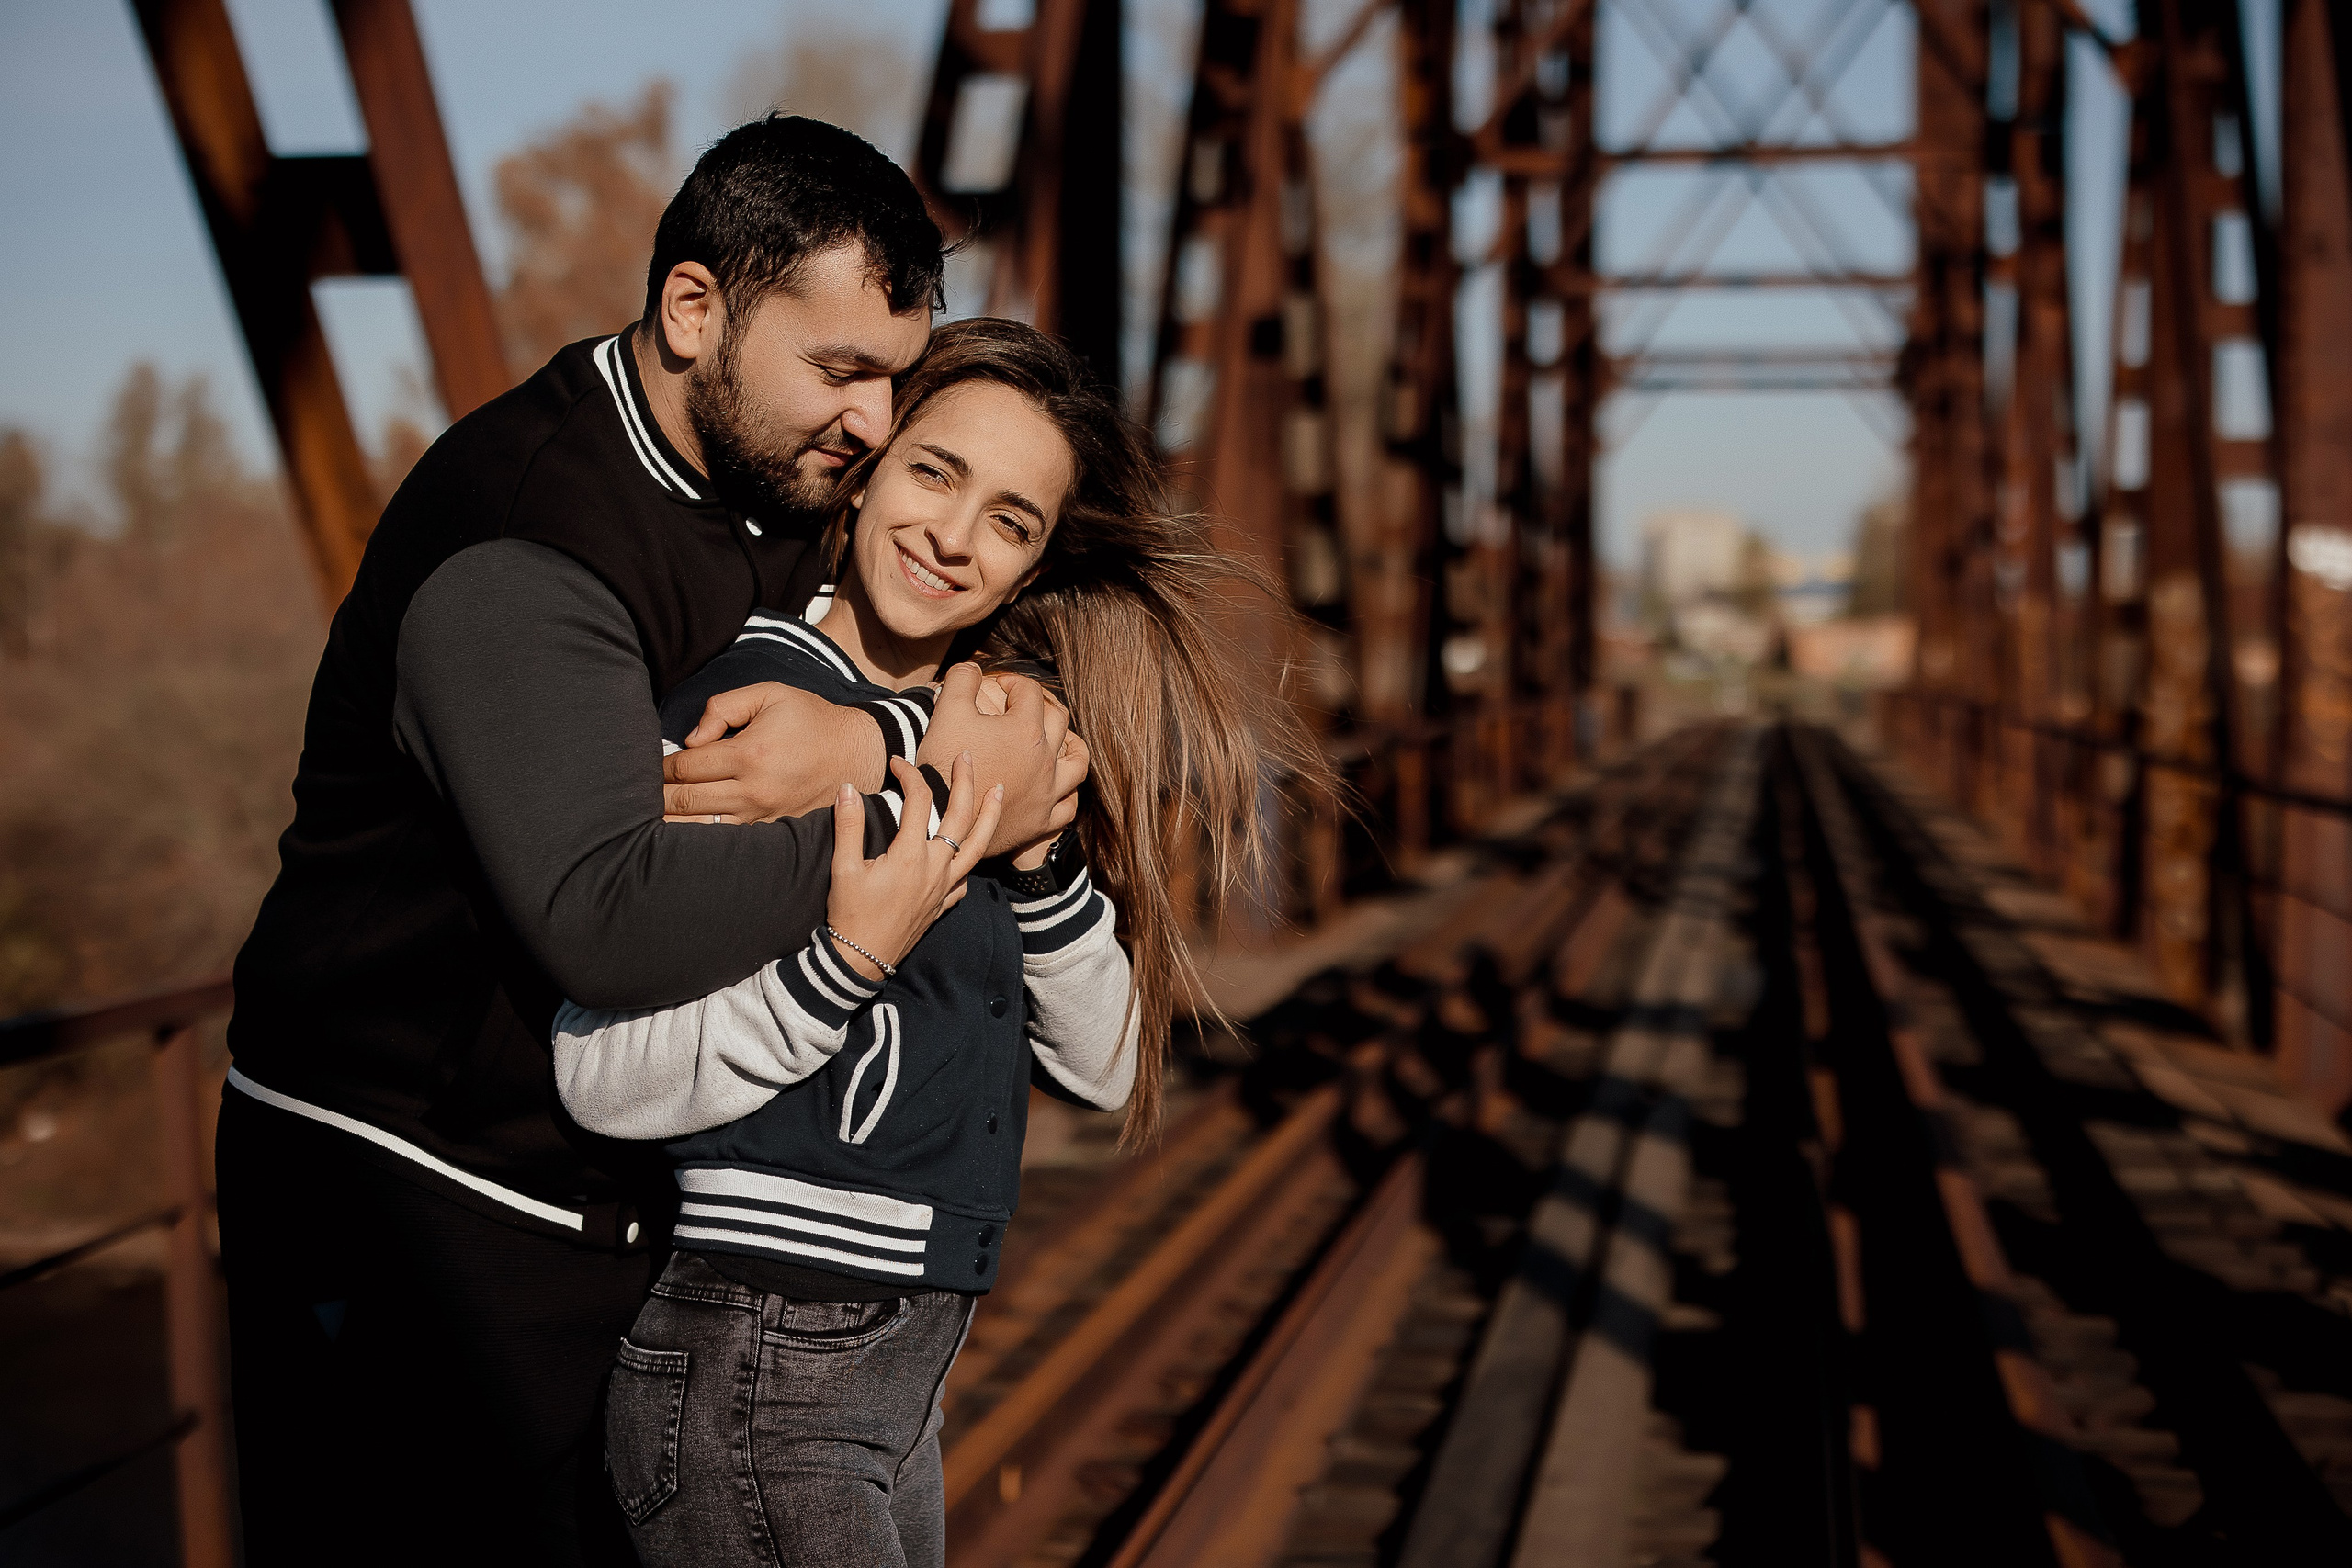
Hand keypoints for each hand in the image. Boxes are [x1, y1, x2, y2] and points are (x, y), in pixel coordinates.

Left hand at [662, 683, 887, 821]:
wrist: (856, 754)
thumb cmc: (810, 719)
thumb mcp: (770, 694)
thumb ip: (724, 706)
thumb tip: (692, 740)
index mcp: (750, 753)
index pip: (687, 766)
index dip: (663, 767)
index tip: (654, 767)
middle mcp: (753, 789)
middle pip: (686, 801)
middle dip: (657, 798)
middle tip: (636, 796)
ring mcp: (763, 815)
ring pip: (702, 828)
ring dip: (672, 826)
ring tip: (646, 824)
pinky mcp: (772, 830)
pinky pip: (727, 839)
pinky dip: (701, 839)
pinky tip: (682, 839)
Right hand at [825, 754, 1004, 979]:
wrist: (861, 959)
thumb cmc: (849, 914)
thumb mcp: (843, 867)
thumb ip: (848, 824)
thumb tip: (849, 787)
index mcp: (911, 855)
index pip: (918, 800)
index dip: (909, 774)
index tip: (897, 763)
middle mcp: (936, 868)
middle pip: (961, 815)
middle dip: (966, 781)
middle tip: (968, 757)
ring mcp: (945, 887)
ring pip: (977, 845)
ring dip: (989, 816)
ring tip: (999, 792)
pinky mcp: (944, 904)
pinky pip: (968, 877)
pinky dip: (973, 858)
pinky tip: (973, 849)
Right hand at [918, 664, 1087, 850]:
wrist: (939, 817)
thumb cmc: (943, 763)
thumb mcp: (947, 711)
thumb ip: (962, 680)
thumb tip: (974, 668)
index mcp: (1026, 729)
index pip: (1029, 692)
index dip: (1013, 681)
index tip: (998, 684)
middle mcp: (1045, 759)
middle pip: (1059, 720)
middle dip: (1043, 704)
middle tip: (1027, 704)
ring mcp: (1047, 792)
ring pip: (1078, 763)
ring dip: (1073, 746)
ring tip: (1064, 741)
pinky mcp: (1041, 821)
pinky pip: (1068, 806)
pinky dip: (1067, 794)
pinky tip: (1059, 789)